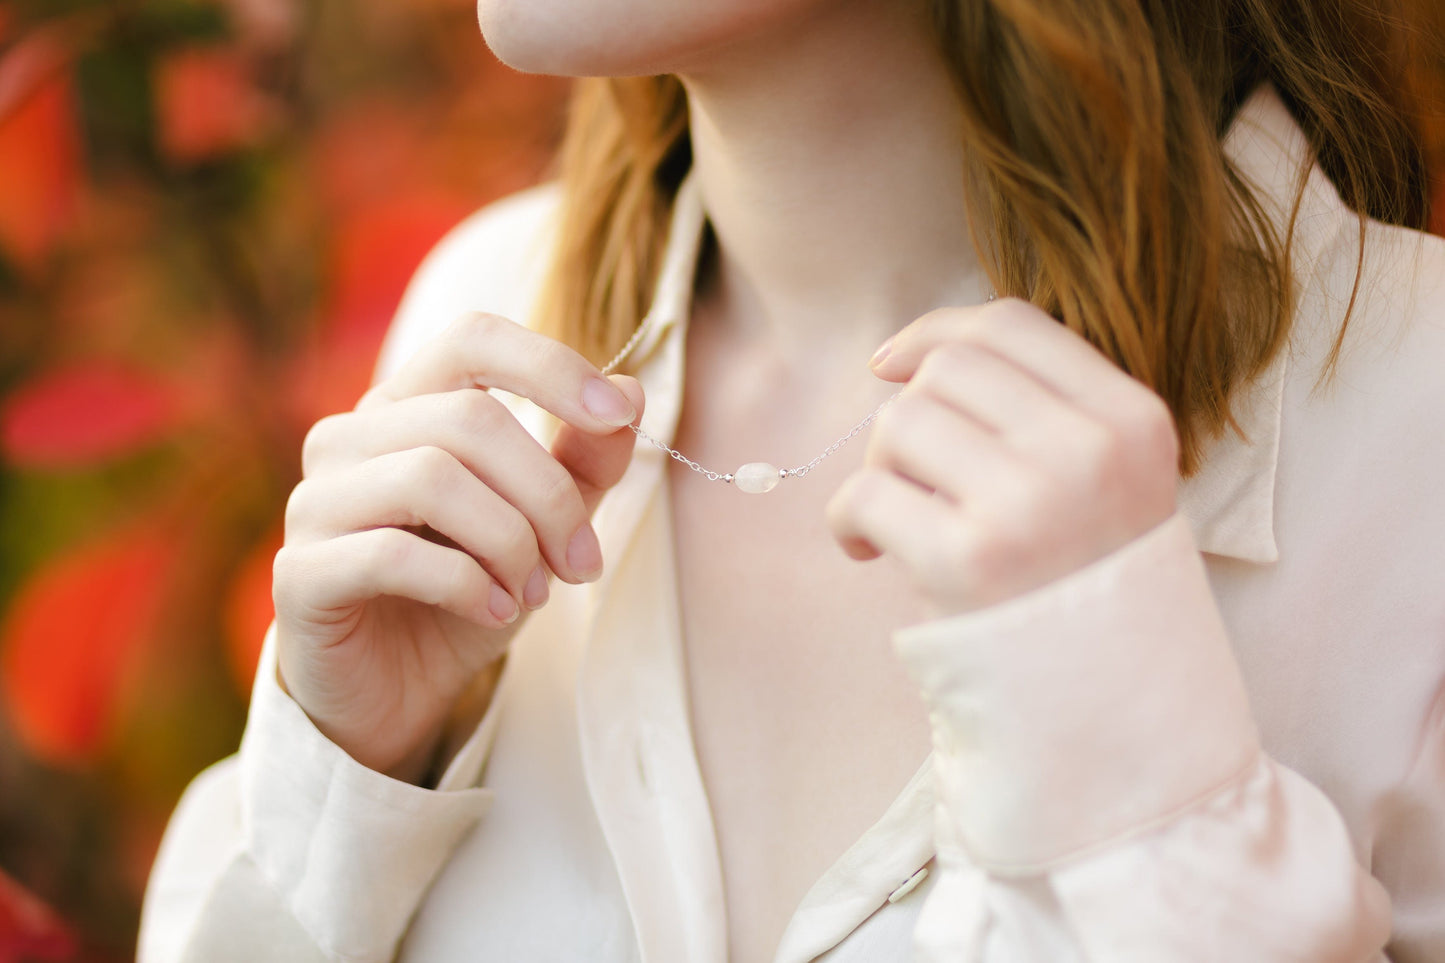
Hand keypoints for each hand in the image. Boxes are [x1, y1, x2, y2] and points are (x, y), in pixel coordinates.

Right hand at [273, 311, 643, 782]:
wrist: (394, 694)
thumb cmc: (466, 594)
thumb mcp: (541, 527)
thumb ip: (580, 461)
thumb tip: (632, 392)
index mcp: (406, 407)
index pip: (473, 340)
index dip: (549, 366)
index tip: (617, 415)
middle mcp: (348, 438)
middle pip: (468, 419)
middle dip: (546, 493)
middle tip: (581, 561)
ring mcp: (316, 501)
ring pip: (431, 478)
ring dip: (509, 541)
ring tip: (534, 593)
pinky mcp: (300, 573)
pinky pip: (392, 555)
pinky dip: (465, 585)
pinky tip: (493, 613)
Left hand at [826, 298, 1178, 617]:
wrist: (1111, 711)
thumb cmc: (1084, 585)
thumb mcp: (1106, 479)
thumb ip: (1034, 408)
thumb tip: (900, 356)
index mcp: (1131, 418)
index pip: (1010, 324)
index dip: (935, 333)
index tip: (890, 366)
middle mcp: (1086, 450)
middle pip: (946, 370)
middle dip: (908, 416)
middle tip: (914, 480)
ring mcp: (1027, 503)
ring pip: (899, 423)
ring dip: (880, 468)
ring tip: (902, 519)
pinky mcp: (966, 560)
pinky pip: (864, 493)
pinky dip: (846, 520)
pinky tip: (869, 551)